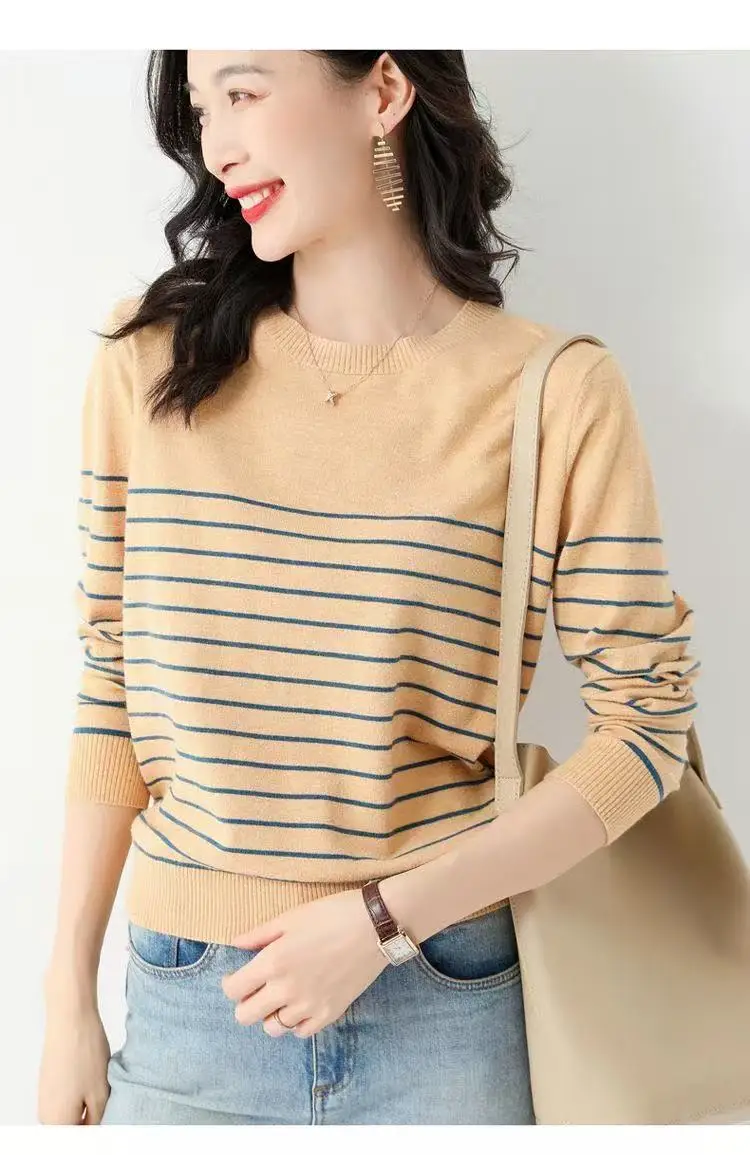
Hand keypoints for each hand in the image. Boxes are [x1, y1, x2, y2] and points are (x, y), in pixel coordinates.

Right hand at [37, 997, 110, 1124]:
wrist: (70, 1018)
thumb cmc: (85, 1053)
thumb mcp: (101, 1094)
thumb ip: (98, 1121)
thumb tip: (97, 1130)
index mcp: (57, 1122)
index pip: (81, 1138)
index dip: (100, 1127)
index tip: (111, 1113)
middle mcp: (46, 1113)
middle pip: (75, 1126)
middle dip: (95, 1116)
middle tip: (110, 1097)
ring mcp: (46, 1096)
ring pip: (74, 1110)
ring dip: (90, 1102)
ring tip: (103, 1083)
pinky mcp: (50, 1081)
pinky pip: (68, 1095)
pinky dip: (83, 1089)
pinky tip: (94, 1073)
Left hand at [221, 888, 390, 1036]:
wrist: (374, 926)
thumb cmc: (331, 914)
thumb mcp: (290, 917)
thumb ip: (259, 934)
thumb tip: (235, 944)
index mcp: (272, 962)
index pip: (233, 990)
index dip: (230, 984)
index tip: (237, 977)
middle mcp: (286, 989)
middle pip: (246, 1016)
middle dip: (245, 1003)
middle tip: (256, 990)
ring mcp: (308, 1005)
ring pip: (272, 1029)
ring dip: (270, 1015)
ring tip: (280, 997)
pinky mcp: (329, 1014)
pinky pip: (301, 1032)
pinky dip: (296, 1022)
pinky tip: (301, 1004)